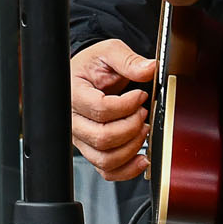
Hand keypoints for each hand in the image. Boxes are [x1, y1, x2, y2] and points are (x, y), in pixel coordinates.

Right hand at [71, 38, 157, 181]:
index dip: (127, 105)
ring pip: (105, 158)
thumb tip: (149, 69)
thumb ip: (128, 60)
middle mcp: (73, 120)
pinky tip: (141, 157)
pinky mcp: (91, 150)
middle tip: (142, 112)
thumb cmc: (93, 65)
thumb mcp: (109, 52)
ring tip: (142, 129)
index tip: (140, 96)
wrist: (88, 75)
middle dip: (131, 127)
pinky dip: (127, 169)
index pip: (100, 109)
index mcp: (73, 94)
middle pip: (103, 138)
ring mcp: (81, 138)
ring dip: (132, 147)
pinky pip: (106, 170)